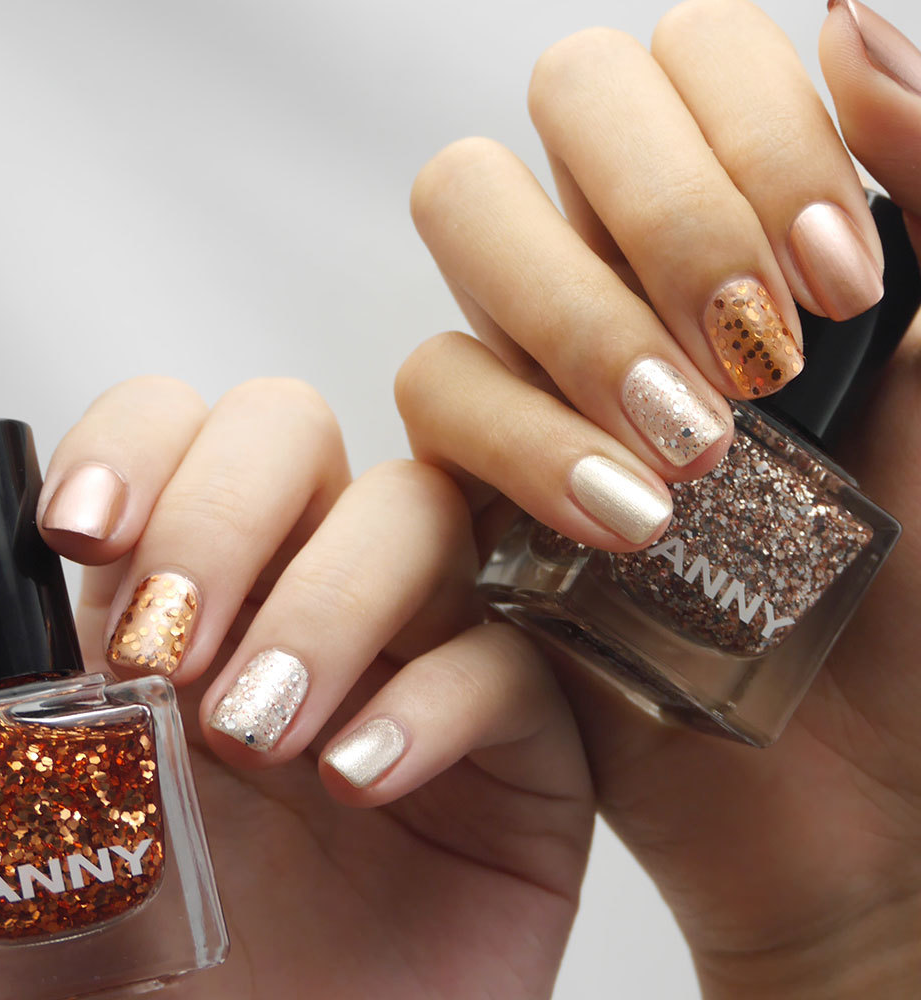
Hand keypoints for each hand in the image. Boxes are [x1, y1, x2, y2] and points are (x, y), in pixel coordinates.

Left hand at [38, 376, 591, 998]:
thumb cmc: (126, 991)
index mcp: (179, 603)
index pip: (181, 430)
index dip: (139, 441)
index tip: (79, 535)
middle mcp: (300, 603)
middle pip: (300, 434)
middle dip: (228, 509)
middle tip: (169, 649)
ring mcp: (414, 660)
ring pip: (419, 514)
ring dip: (329, 600)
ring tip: (260, 734)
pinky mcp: (515, 749)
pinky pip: (509, 663)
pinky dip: (436, 702)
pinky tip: (360, 786)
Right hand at [398, 1, 920, 994]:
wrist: (873, 779)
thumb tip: (849, 19)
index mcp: (755, 212)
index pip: (691, 51)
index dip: (749, 134)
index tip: (840, 289)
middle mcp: (636, 257)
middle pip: (564, 98)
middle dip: (658, 210)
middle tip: (753, 357)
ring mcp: (543, 352)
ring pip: (466, 210)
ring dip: (575, 311)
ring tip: (688, 448)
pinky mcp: (472, 464)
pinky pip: (431, 383)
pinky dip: (523, 438)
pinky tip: (622, 525)